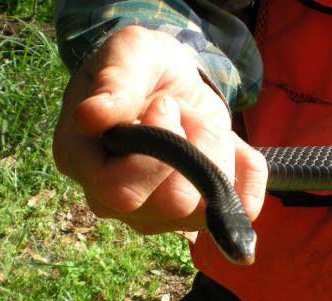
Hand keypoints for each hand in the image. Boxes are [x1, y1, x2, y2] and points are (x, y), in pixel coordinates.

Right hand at [54, 26, 266, 236]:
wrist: (173, 85)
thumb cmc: (143, 69)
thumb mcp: (130, 53)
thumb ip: (115, 80)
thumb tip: (90, 117)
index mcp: (82, 162)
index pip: (121, 190)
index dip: (158, 149)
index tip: (164, 104)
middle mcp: (112, 201)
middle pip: (173, 202)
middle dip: (195, 144)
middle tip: (183, 110)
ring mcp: (156, 215)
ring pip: (208, 207)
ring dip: (218, 151)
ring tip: (199, 124)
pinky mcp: (196, 215)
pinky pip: (242, 207)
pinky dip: (248, 170)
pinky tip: (231, 146)